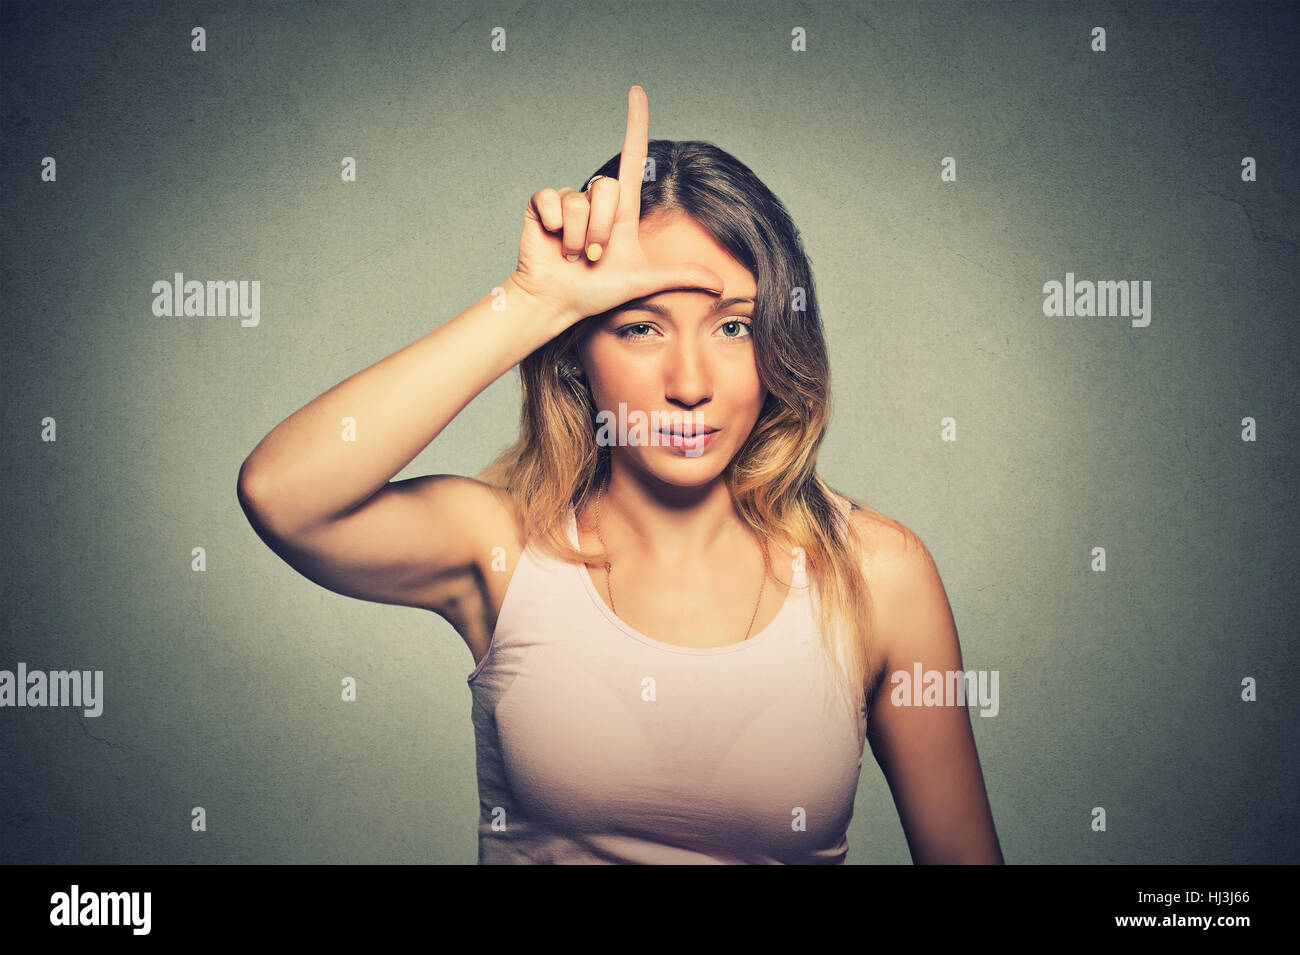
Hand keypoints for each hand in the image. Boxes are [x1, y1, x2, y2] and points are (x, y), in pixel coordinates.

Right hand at [508, 86, 724, 330]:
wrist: (558, 302)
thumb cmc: (597, 292)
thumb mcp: (644, 282)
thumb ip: (680, 277)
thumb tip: (721, 284)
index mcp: (621, 211)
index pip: (632, 158)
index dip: (635, 125)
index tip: (638, 92)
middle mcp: (595, 201)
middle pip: (607, 189)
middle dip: (602, 230)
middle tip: (594, 256)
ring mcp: (567, 202)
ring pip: (580, 200)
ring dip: (579, 236)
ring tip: (574, 255)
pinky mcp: (541, 206)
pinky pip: (550, 200)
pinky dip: (554, 226)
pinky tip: (553, 240)